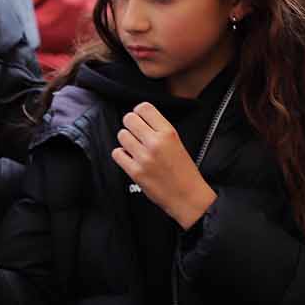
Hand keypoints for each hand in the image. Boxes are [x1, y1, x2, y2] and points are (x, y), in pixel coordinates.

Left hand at [111, 103, 215, 228]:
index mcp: (168, 133)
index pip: (144, 108)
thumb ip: (160, 130)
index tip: (139, 117)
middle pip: (129, 119)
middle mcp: (155, 143)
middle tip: (135, 132)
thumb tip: (140, 119)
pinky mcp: (135, 171)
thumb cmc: (184, 172)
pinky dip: (121, 155)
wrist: (187, 196)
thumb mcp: (177, 142)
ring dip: (125, 140)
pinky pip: (117, 154)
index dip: (138, 111)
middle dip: (130, 124)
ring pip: (121, 135)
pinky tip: (129, 158)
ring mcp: (143, 157)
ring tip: (134, 147)